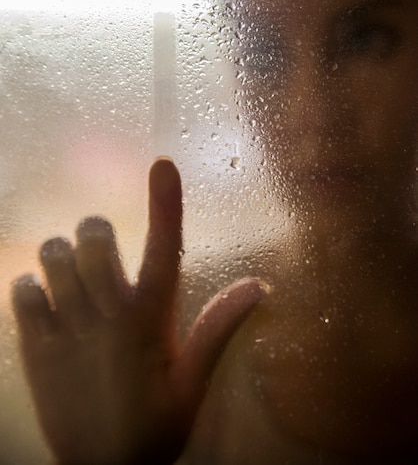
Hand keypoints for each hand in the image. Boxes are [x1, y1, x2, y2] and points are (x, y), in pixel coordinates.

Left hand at [12, 158, 265, 464]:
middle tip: (100, 248)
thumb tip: (259, 284)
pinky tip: (42, 303)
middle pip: (94, 237)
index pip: (166, 248)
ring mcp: (69, 329)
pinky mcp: (35, 346)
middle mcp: (109, 314)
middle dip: (96, 232)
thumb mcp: (194, 380)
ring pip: (53, 255)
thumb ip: (219, 327)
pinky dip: (29, 287)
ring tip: (68, 274)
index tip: (163, 164)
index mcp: (152, 319)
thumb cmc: (155, 423)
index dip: (166, 204)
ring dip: (60, 256)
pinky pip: (21, 290)